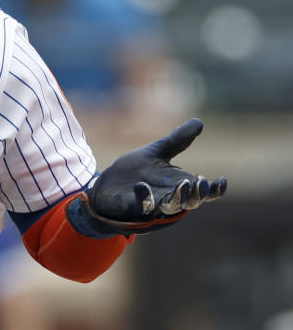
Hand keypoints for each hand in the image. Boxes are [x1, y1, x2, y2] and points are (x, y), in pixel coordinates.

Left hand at [69, 119, 226, 236]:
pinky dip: (144, 198)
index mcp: (179, 185)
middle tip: (201, 183)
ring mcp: (152, 206)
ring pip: (170, 208)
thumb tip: (199, 121)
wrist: (107, 184)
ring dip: (177, 198)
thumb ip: (177, 141)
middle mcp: (169, 198)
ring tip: (183, 185)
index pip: (203, 192)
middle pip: (190, 202)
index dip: (214, 189)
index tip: (222, 180)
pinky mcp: (133, 208)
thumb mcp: (157, 152)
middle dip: (197, 194)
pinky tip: (141, 186)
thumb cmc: (136, 171)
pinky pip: (141, 207)